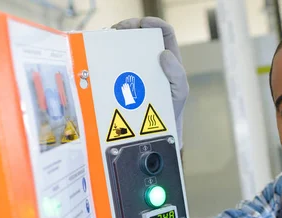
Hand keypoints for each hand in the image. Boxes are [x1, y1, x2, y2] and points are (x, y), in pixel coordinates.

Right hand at [112, 17, 188, 148]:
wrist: (157, 130)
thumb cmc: (171, 108)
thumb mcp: (180, 92)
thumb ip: (177, 74)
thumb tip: (164, 54)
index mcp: (168, 59)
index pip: (164, 32)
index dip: (154, 23)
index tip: (142, 23)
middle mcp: (152, 59)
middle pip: (141, 35)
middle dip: (129, 27)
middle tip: (118, 30)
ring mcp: (137, 68)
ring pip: (126, 46)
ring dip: (116, 39)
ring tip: (107, 40)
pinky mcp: (124, 78)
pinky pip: (115, 62)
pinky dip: (108, 55)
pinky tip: (102, 55)